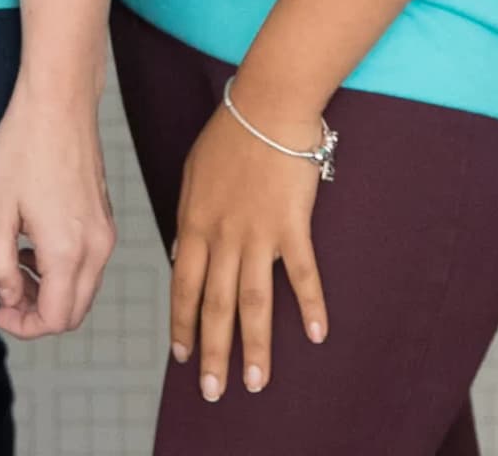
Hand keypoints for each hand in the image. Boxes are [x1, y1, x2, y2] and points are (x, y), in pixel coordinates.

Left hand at [0, 79, 116, 338]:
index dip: (24, 326)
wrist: (58, 102)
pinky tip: (32, 243)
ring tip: (13, 263)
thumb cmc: (24, 148)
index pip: (56, 320)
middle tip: (4, 294)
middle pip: (74, 312)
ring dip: (50, 291)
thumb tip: (9, 296)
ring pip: (83, 289)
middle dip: (38, 314)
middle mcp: (96, 248)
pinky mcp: (105, 218)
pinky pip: (89, 264)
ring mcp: (105, 233)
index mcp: (68, 251)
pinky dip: (63, 270)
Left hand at [171, 88, 327, 401]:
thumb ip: (190, 219)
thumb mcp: (193, 176)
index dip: (181, 325)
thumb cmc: (229, 135)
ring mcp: (258, 234)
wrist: (266, 107)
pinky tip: (316, 334)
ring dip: (255, 345)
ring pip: (254, 301)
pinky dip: (310, 305)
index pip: (182, 286)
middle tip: (214, 390)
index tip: (181, 358)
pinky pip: (303, 274)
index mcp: (194, 224)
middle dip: (213, 351)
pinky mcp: (293, 226)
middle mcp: (222, 236)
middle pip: (215, 305)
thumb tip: (183, 254)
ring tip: (257, 381)